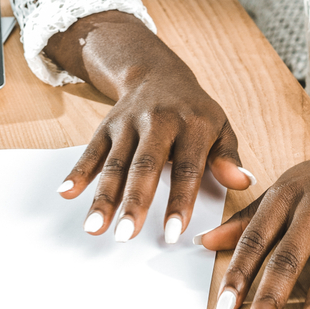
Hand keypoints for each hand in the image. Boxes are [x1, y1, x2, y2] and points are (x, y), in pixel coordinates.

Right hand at [44, 12, 253, 243]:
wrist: (158, 72)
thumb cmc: (194, 111)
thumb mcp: (220, 127)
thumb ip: (228, 157)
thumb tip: (243, 182)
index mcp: (192, 125)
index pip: (187, 169)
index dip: (180, 201)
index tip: (175, 233)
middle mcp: (158, 122)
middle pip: (144, 167)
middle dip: (134, 202)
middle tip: (126, 236)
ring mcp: (128, 124)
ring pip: (115, 163)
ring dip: (103, 196)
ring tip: (94, 227)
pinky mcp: (107, 126)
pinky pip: (91, 151)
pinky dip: (78, 171)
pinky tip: (66, 193)